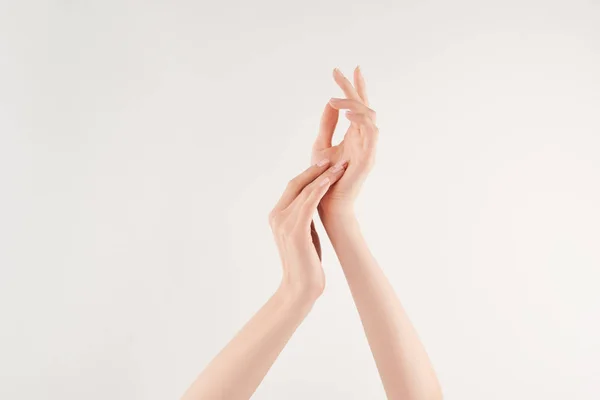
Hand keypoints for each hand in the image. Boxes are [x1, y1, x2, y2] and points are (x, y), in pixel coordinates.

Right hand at [269, 159, 347, 298]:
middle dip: (315, 170)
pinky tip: (330, 181)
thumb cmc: (306, 263)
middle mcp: (277, 216)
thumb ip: (303, 217)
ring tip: (339, 167)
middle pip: (296, 184)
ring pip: (304, 191)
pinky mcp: (295, 230)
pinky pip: (308, 203)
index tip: (325, 164)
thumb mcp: (302, 233)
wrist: (300, 287)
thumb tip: (313, 201)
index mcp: (276, 216)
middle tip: (333, 158)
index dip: (308, 173)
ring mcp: (284, 223)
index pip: (292, 187)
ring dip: (323, 177)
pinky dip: (319, 189)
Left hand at [311, 67, 378, 214]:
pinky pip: (370, 133)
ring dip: (353, 104)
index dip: (354, 87)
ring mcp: (368, 148)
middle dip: (353, 87)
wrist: (327, 204)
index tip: (348, 68)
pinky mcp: (368, 158)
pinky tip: (347, 113)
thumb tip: (331, 102)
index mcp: (354, 135)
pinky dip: (361, 120)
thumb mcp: (322, 144)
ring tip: (335, 99)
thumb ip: (327, 124)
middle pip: (364, 106)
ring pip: (369, 116)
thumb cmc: (325, 178)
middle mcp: (364, 139)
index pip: (357, 106)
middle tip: (341, 71)